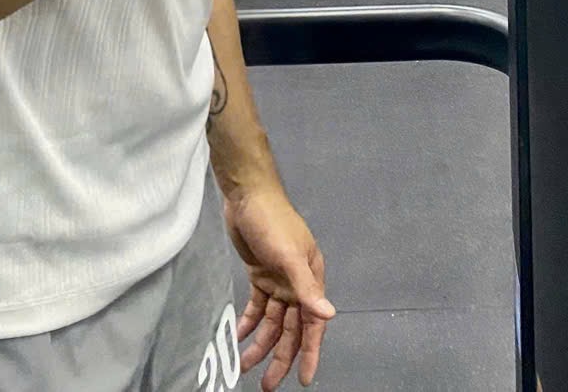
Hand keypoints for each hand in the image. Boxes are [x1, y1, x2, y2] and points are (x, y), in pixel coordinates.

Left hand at [224, 183, 334, 390]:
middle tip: (267, 385)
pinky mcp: (259, 275)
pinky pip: (256, 307)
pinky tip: (238, 337)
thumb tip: (329, 315)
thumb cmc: (272, 222)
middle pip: (291, 330)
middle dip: (280, 357)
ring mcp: (278, 281)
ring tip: (245, 366)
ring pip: (272, 322)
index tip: (304, 380)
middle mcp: (297, 285)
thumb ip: (307, 287)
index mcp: (311, 279)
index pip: (312, 325)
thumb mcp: (290, 255)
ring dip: (260, 344)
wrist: (247, 196)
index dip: (309, 353)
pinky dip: (248, 322)